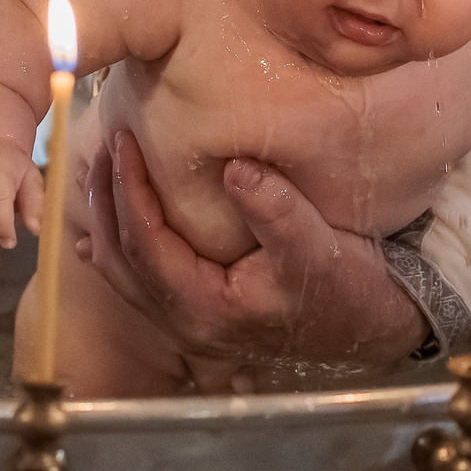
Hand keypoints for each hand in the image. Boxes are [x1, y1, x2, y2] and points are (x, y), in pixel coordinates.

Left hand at [76, 130, 427, 362]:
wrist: (370, 328)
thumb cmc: (346, 290)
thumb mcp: (318, 246)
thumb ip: (276, 210)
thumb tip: (236, 168)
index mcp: (206, 307)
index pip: (145, 244)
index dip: (127, 190)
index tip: (123, 141)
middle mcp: (186, 321)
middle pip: (120, 258)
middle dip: (105, 199)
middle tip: (103, 143)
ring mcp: (188, 321)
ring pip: (124, 271)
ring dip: (108, 218)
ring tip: (100, 169)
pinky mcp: (198, 311)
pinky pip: (141, 279)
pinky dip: (120, 244)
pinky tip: (107, 223)